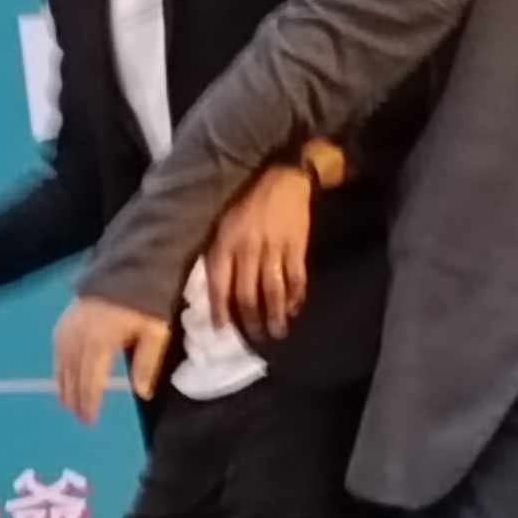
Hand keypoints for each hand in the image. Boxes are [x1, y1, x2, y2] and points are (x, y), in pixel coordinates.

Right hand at [53, 296, 172, 422]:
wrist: (129, 268)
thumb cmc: (146, 302)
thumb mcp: (155, 332)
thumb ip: (146, 363)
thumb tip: (141, 393)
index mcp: (99, 341)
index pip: (91, 380)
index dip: (90, 401)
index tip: (90, 420)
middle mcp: (78, 337)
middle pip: (73, 375)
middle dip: (76, 399)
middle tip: (79, 418)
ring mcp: (68, 328)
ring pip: (61, 365)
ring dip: (64, 386)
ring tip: (68, 405)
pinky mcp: (64, 321)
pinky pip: (57, 350)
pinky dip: (59, 368)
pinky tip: (62, 378)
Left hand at [204, 162, 317, 340]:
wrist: (284, 180)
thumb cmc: (249, 204)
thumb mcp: (224, 225)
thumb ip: (221, 255)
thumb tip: (221, 291)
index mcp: (226, 243)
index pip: (220, 284)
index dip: (221, 309)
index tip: (223, 329)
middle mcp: (248, 249)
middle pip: (248, 294)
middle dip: (251, 320)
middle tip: (256, 337)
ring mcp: (274, 249)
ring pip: (273, 291)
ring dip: (275, 316)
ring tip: (277, 333)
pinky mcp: (297, 248)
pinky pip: (296, 279)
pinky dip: (296, 297)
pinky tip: (294, 309)